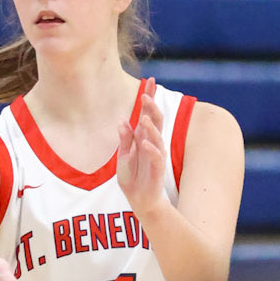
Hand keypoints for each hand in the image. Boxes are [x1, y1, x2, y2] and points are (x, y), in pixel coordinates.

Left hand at [117, 77, 165, 220]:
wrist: (140, 199)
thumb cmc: (133, 177)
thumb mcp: (123, 156)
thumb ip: (124, 139)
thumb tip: (122, 120)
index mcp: (143, 137)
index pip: (148, 113)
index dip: (150, 97)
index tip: (150, 80)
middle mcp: (152, 143)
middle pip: (155, 121)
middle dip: (151, 108)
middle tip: (145, 96)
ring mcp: (156, 155)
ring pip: (157, 137)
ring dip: (151, 127)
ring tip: (144, 117)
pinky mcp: (157, 169)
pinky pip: (157, 158)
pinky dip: (152, 149)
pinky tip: (145, 143)